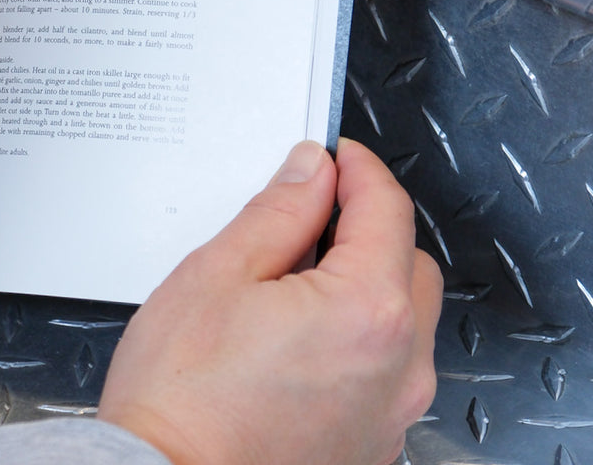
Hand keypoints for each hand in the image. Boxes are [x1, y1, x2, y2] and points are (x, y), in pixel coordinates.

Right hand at [98, 138, 440, 464]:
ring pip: (403, 321)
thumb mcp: (218, 273)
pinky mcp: (373, 444)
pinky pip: (386, 371)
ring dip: (365, 286)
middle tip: (307, 215)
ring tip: (291, 284)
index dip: (357, 170)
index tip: (334, 156)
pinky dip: (357, 339)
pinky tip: (295, 338)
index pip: (387, 210)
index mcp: (367, 311)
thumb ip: (278, 213)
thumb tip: (311, 174)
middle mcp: (400, 366)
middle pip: (410, 265)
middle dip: (368, 229)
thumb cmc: (181, 395)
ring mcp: (392, 413)